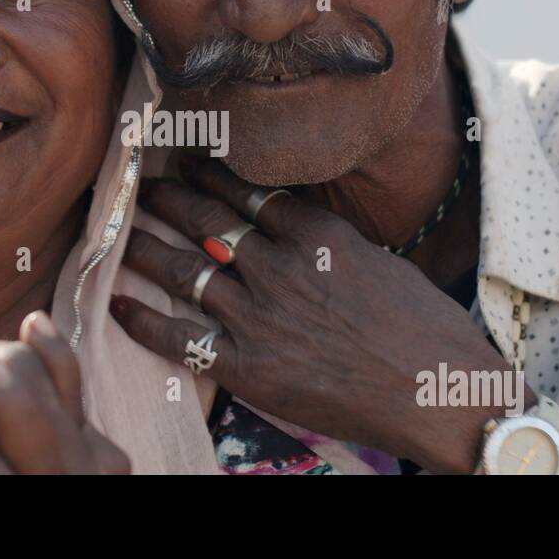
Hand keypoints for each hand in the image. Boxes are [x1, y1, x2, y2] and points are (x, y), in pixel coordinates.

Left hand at [112, 157, 527, 473]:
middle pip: (207, 220)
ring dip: (145, 247)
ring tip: (120, 232)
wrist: (440, 396)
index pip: (247, 191)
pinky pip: (181, 338)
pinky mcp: (249, 367)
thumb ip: (327, 240)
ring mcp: (260, 317)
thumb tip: (291, 226)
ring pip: (185, 271)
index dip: (210, 174)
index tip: (189, 162)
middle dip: (168, 198)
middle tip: (142, 185)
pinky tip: (118, 307)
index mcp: (317, 234)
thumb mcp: (380, 260)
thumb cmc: (426, 330)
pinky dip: (145, 321)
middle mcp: (280, 267)